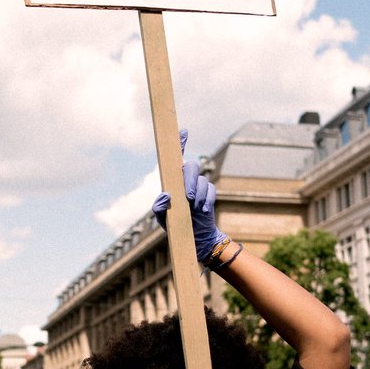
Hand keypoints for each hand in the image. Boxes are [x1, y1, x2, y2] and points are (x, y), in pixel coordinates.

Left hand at [152, 129, 226, 262]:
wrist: (195, 236)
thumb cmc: (175, 224)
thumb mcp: (163, 219)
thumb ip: (159, 208)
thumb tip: (165, 195)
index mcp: (173, 181)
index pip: (176, 159)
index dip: (180, 144)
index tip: (183, 131)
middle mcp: (186, 179)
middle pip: (190, 167)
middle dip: (190, 180)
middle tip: (188, 198)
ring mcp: (198, 185)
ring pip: (201, 179)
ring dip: (198, 194)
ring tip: (195, 208)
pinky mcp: (209, 193)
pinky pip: (210, 190)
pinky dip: (207, 200)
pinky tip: (203, 210)